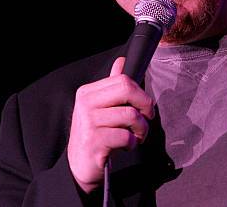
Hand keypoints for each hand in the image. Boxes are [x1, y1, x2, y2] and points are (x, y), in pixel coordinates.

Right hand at [67, 57, 154, 193]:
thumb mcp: (101, 108)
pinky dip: (132, 143)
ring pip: (130, 115)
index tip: (144, 106)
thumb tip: (121, 62)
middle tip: (146, 118)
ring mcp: (88, 122)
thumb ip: (112, 85)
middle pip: (127, 89)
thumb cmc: (95, 135)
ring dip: (141, 129)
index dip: (140, 93)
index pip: (123, 80)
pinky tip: (125, 146)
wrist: (80, 166)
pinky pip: (126, 136)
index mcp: (88, 92)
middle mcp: (85, 103)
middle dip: (145, 105)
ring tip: (135, 136)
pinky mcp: (94, 141)